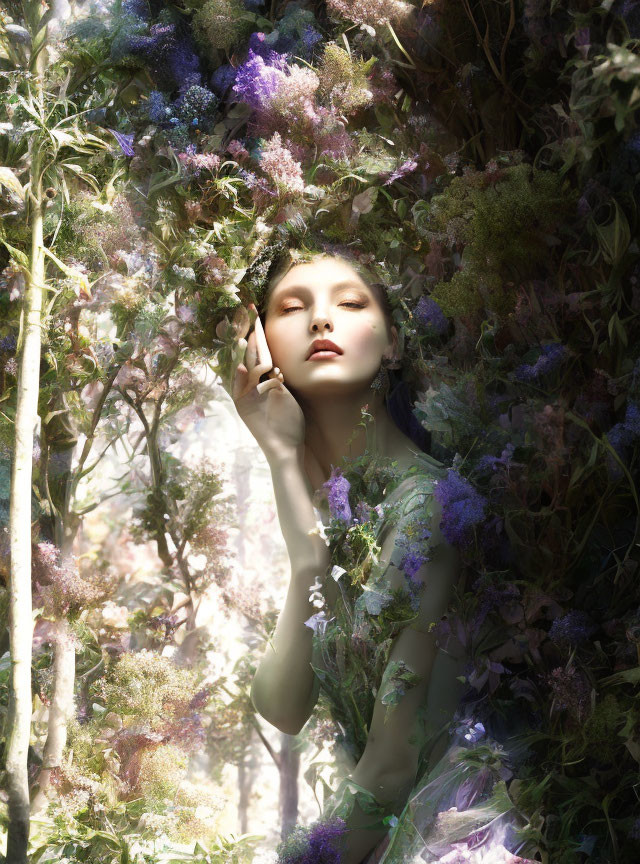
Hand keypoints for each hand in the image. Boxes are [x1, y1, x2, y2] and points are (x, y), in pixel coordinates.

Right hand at [231, 303, 305, 459]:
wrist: (286, 447)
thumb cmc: (289, 423)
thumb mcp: (285, 396)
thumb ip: (278, 380)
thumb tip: (277, 365)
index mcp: (259, 381)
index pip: (257, 352)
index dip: (256, 333)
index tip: (255, 314)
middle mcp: (248, 387)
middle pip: (246, 355)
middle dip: (246, 335)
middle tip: (245, 314)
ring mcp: (245, 398)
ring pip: (243, 371)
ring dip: (247, 354)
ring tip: (248, 338)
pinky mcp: (245, 409)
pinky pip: (245, 391)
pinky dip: (249, 380)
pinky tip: (252, 369)